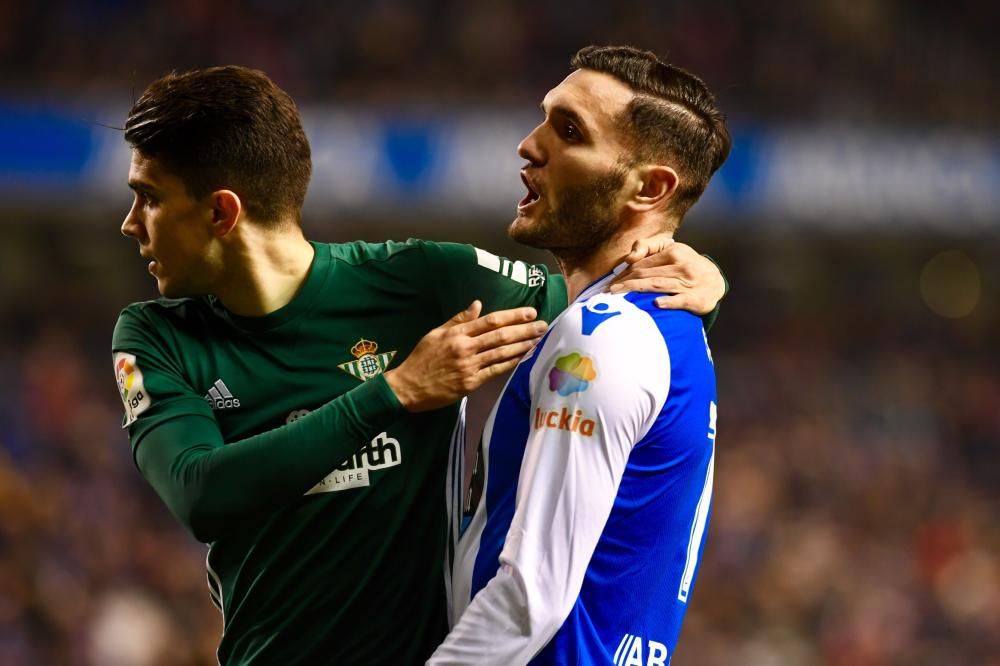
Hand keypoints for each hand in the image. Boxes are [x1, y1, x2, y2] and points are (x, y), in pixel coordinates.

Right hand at [385, 301, 547, 411]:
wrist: (408, 387)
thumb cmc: (421, 358)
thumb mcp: (435, 333)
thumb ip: (458, 320)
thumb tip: (478, 305)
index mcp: (457, 333)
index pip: (490, 320)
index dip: (513, 316)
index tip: (530, 312)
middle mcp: (465, 348)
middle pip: (501, 336)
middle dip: (525, 329)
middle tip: (543, 325)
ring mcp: (469, 366)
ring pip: (502, 353)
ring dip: (523, 345)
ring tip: (539, 339)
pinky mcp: (471, 383)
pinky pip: (496, 371)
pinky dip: (512, 363)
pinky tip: (525, 357)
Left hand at [609, 238, 725, 313]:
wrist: (716, 282)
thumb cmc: (686, 266)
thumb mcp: (671, 250)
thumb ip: (648, 247)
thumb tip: (629, 258)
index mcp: (674, 251)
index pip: (643, 263)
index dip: (624, 273)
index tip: (610, 282)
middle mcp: (681, 265)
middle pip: (646, 273)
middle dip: (624, 282)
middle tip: (607, 290)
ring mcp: (689, 282)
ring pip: (658, 284)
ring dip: (636, 288)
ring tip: (618, 293)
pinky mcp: (696, 299)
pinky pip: (680, 300)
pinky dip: (669, 301)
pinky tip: (656, 303)